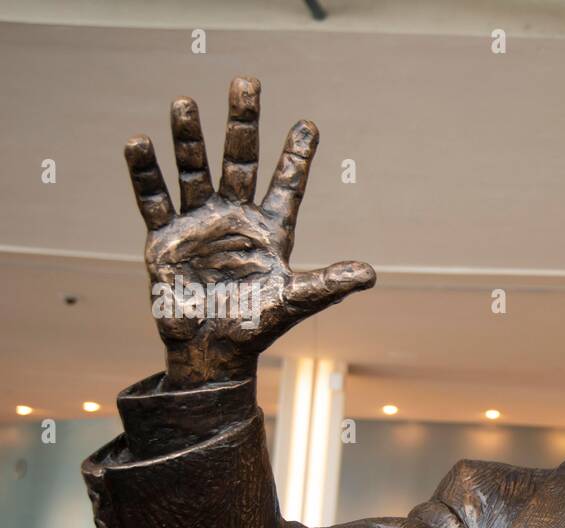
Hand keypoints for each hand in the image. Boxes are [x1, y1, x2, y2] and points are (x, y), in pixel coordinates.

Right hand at [125, 76, 374, 387]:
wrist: (211, 351)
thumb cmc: (257, 325)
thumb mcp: (296, 301)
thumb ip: (329, 283)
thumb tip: (370, 273)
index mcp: (269, 229)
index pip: (286, 185)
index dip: (297, 156)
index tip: (309, 125)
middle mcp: (234, 218)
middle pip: (238, 160)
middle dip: (241, 123)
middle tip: (245, 83)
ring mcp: (198, 224)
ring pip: (194, 170)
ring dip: (189, 138)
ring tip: (185, 103)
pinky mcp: (165, 238)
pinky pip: (154, 199)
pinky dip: (145, 173)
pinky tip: (139, 142)